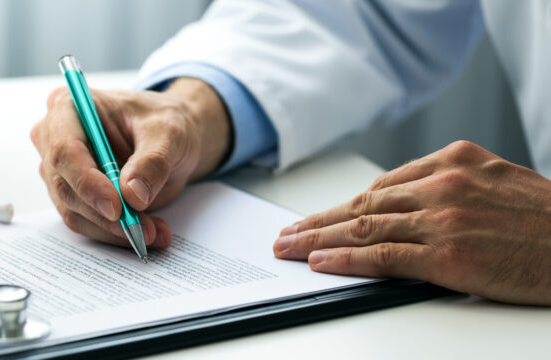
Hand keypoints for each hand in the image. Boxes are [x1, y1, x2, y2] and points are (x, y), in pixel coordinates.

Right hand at [31, 78, 230, 248]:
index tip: (116, 207)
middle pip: (65, 186)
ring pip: (75, 211)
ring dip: (113, 229)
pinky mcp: (74, 196)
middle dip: (104, 214)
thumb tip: (132, 195)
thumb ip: (152, 161)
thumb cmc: (164, 122)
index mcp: (69, 108)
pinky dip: (116, 233)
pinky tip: (149, 231)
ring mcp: (61, 171)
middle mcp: (55, 139)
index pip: (65, 149)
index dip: (87, 182)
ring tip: (154, 232)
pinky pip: (87, 222)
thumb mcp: (168, 133)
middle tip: (141, 229)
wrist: (170, 139)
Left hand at [273, 140, 550, 304]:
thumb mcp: (497, 184)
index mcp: (453, 161)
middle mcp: (442, 184)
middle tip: (287, 233)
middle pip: (363, 204)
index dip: (344, 206)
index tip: (318, 215)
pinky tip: (321, 263)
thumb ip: (450, 188)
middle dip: (319, 220)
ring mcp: (442, 219)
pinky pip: (383, 256)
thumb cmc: (547, 220)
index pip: (381, 186)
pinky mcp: (447, 255)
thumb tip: (405, 204)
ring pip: (364, 227)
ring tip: (290, 247)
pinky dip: (346, 259)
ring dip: (319, 238)